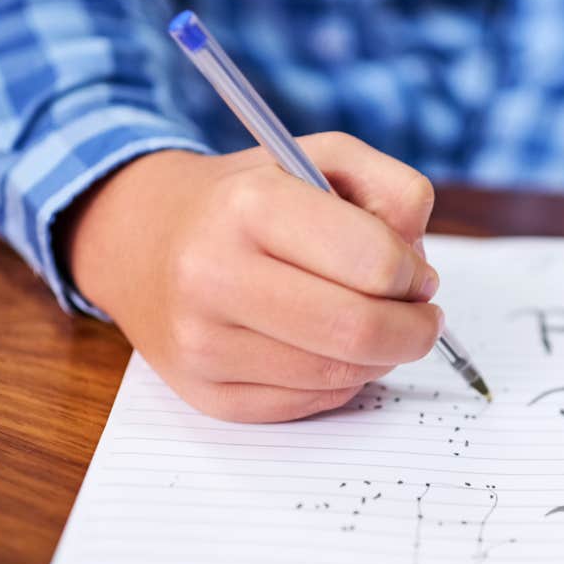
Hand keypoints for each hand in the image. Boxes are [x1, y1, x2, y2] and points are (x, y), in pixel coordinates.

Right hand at [61, 133, 441, 421]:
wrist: (141, 241)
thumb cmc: (249, 200)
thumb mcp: (321, 159)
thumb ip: (393, 191)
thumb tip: (419, 268)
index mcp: (250, 206)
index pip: (374, 263)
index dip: (415, 274)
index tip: (417, 275)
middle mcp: (214, 275)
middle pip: (360, 331)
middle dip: (415, 330)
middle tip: (422, 317)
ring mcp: (204, 343)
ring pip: (341, 376)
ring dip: (380, 357)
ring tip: (371, 324)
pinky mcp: (206, 394)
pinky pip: (311, 404)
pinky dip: (340, 381)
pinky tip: (326, 348)